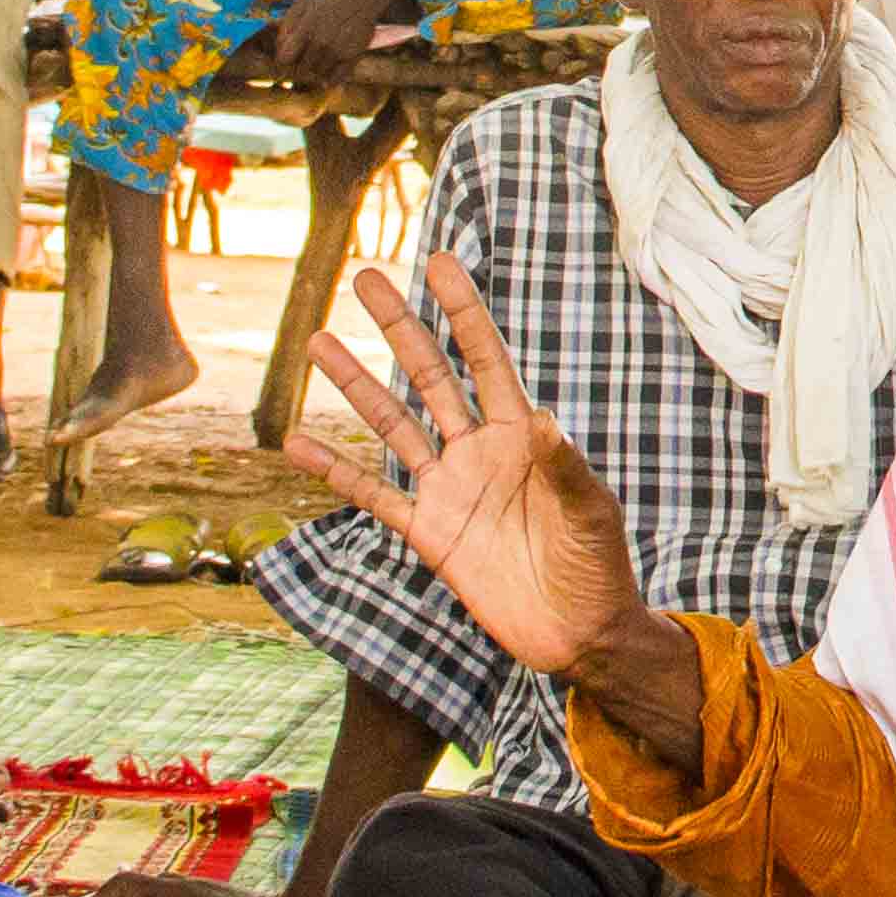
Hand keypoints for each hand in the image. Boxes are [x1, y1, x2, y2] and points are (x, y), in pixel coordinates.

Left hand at [238, 0, 373, 87]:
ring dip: (315, 69)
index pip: (285, 59)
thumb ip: (287, 25)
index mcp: (305, 30)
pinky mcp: (352, 56)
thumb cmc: (328, 0)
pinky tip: (327, 76)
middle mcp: (321, 43)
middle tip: (304, 56)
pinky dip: (330, 80)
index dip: (284, 59)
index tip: (288, 57)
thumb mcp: (302, 5)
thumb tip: (280, 48)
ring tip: (319, 58)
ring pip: (317, 74)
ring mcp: (337, 51)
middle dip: (299, 65)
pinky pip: (336, 78)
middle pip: (301, 69)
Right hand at [294, 254, 649, 676]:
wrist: (579, 634)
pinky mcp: (428, 532)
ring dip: (355, 385)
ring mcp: (448, 488)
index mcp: (521, 435)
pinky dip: (335, 471)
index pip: (487, 360)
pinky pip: (373, 495)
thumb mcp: (590, 513)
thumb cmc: (599, 566)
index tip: (440, 262)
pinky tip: (295, 442)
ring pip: (393, 424)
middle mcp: (479, 450)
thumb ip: (564, 468)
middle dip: (399, 327)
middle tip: (364, 277)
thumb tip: (544, 420)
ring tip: (318, 342)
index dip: (464, 313)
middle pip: (430, 376)